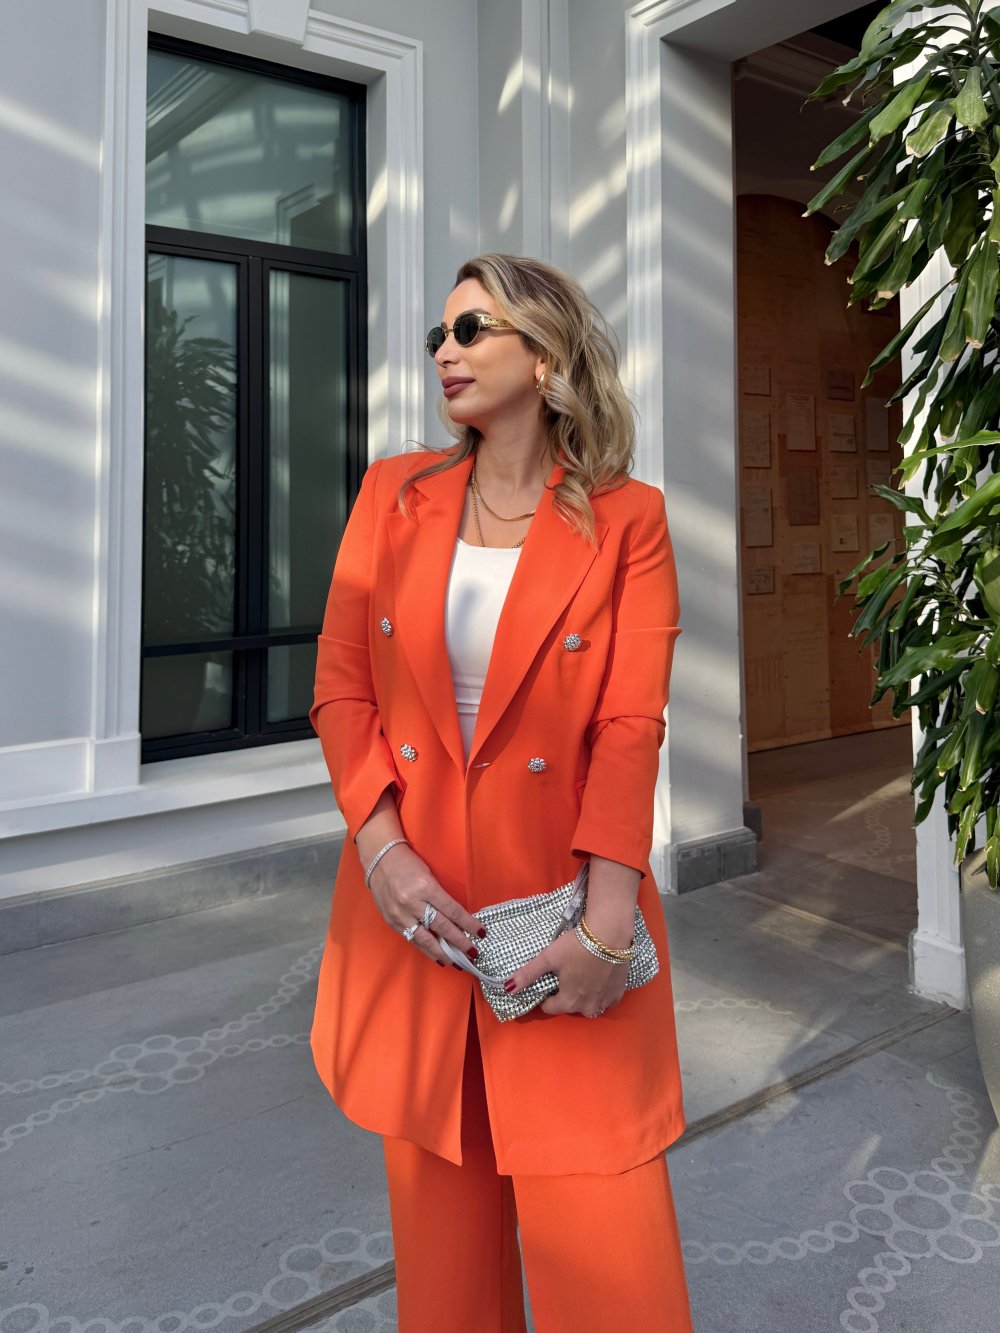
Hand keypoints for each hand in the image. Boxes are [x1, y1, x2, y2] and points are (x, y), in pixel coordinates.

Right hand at [368, 843, 485, 968]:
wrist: (380, 860)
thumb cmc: (409, 864)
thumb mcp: (429, 876)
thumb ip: (441, 898)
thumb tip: (457, 920)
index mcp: (426, 887)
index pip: (453, 911)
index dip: (468, 924)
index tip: (481, 933)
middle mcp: (413, 903)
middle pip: (441, 927)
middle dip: (459, 942)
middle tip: (473, 953)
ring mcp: (400, 914)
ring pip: (425, 939)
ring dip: (442, 953)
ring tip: (456, 962)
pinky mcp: (392, 922)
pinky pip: (411, 939)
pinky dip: (425, 950)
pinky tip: (436, 957)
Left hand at [505, 926, 628, 1018]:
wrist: (610, 934)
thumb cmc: (576, 946)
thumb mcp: (548, 957)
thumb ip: (527, 974)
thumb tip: (507, 989)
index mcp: (568, 1002)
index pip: (549, 1008)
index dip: (545, 996)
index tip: (547, 982)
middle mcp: (587, 1008)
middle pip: (570, 1006)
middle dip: (565, 995)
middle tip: (565, 974)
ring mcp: (605, 1002)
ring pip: (589, 1005)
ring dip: (583, 995)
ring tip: (581, 975)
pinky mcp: (618, 993)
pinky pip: (606, 1000)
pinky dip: (600, 993)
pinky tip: (598, 978)